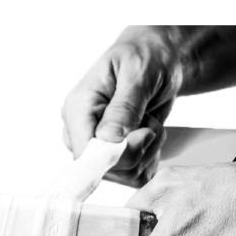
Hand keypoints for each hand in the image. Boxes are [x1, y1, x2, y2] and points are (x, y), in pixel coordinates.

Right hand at [61, 27, 182, 186]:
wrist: (157, 59)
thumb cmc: (145, 58)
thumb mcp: (138, 73)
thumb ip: (124, 107)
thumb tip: (107, 139)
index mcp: (77, 109)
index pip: (85, 153)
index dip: (116, 155)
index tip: (144, 134)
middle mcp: (81, 134)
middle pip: (105, 170)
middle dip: (138, 151)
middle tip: (149, 123)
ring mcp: (95, 149)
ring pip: (123, 176)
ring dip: (148, 153)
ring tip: (150, 124)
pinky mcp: (112, 158)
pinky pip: (134, 177)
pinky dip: (150, 159)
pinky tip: (150, 137)